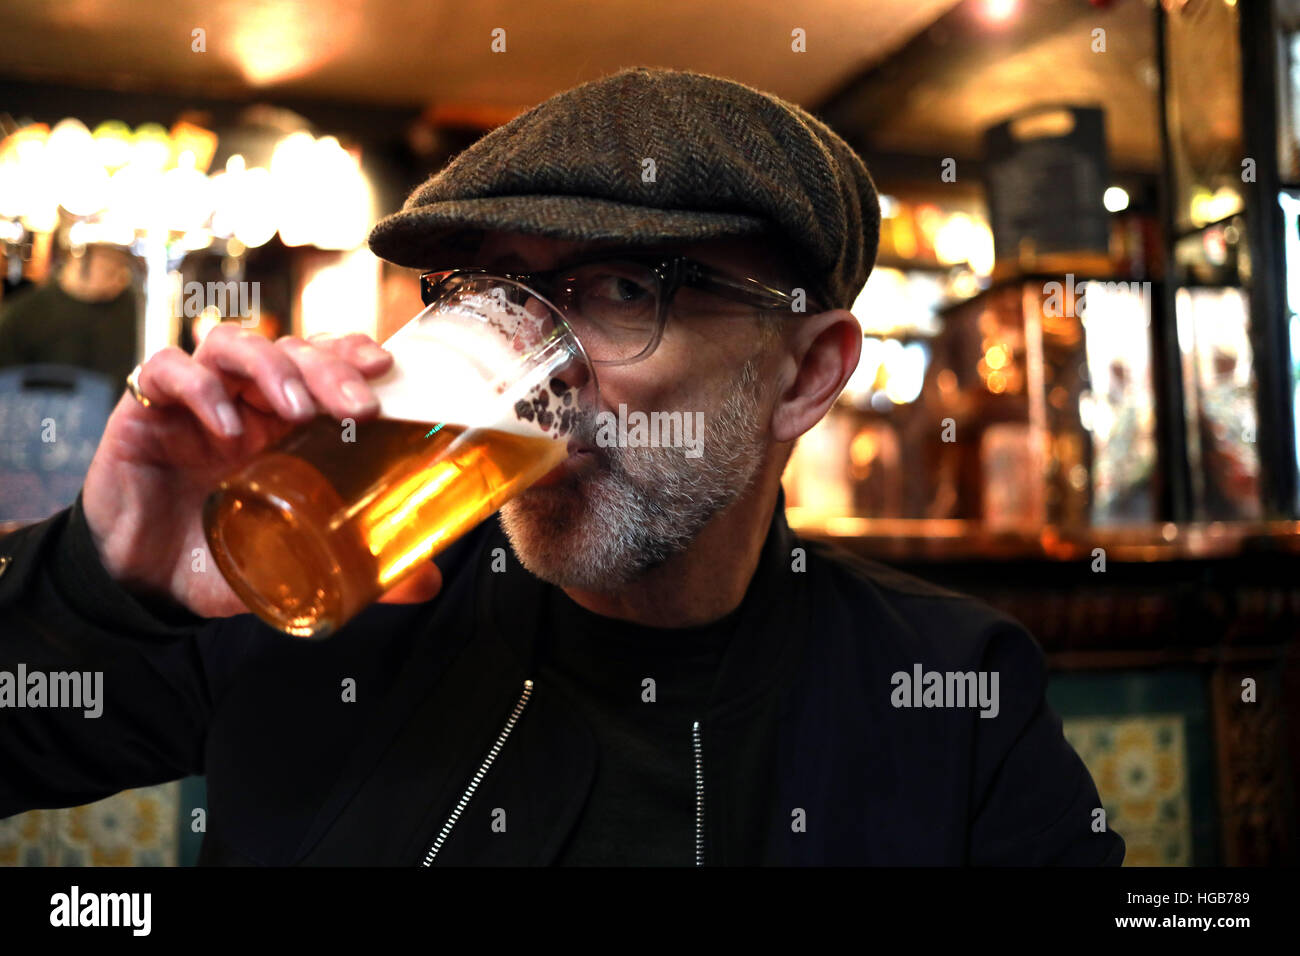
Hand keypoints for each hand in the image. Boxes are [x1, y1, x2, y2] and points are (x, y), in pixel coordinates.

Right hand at [82, 325, 441, 617]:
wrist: (143, 587)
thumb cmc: (219, 559)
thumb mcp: (294, 564)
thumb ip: (356, 566)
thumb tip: (425, 582)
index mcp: (285, 423)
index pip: (322, 361)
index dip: (351, 353)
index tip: (384, 369)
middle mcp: (245, 402)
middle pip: (288, 348)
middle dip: (328, 366)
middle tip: (358, 405)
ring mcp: (195, 400)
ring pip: (233, 343)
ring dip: (273, 367)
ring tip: (297, 410)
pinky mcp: (143, 410)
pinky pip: (166, 370)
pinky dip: (200, 388)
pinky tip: (225, 426)